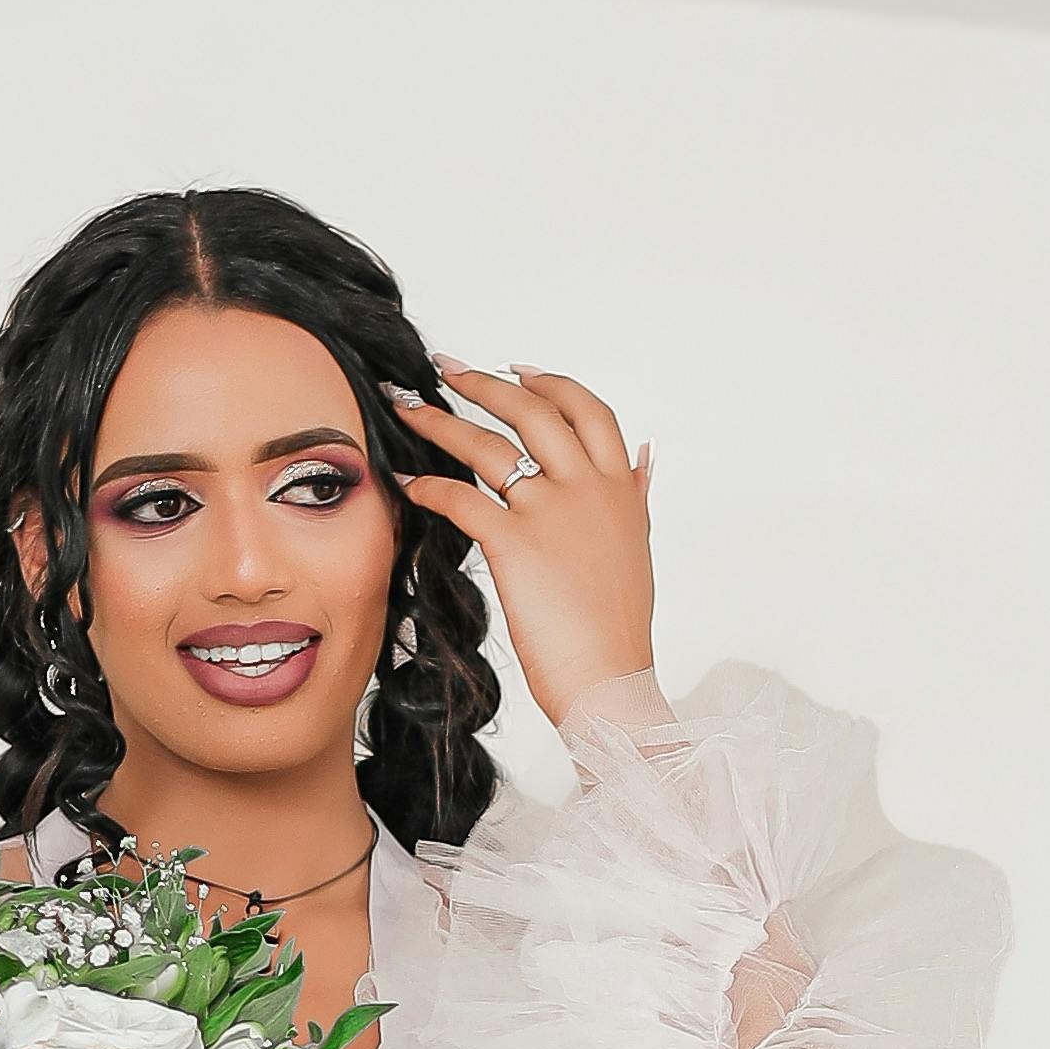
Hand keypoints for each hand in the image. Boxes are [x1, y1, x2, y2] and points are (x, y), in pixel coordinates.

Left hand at [392, 367, 657, 737]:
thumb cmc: (618, 625)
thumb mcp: (638, 545)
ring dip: (440, 420)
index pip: (588, 410)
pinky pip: (460, 498)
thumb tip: (644, 457)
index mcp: (618, 487)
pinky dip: (427, 485)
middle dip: (483, 383)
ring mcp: (551, 512)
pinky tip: (405, 481)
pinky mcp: (515, 543)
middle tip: (445, 369)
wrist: (609, 679)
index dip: (550, 383)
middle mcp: (587, 488)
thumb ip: (635, 494)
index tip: (517, 369)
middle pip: (533, 411)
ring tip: (406, 407)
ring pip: (489, 445)